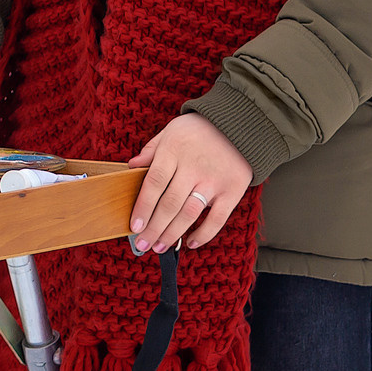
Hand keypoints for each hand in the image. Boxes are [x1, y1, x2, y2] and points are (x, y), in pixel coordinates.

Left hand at [124, 114, 247, 254]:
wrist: (240, 124)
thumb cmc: (199, 129)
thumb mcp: (171, 131)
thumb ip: (152, 150)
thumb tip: (131, 167)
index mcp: (173, 150)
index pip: (154, 183)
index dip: (143, 207)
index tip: (134, 227)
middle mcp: (192, 167)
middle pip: (169, 203)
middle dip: (154, 228)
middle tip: (143, 245)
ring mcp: (213, 180)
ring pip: (189, 213)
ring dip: (173, 234)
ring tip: (160, 246)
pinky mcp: (232, 190)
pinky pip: (217, 218)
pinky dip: (204, 234)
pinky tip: (190, 243)